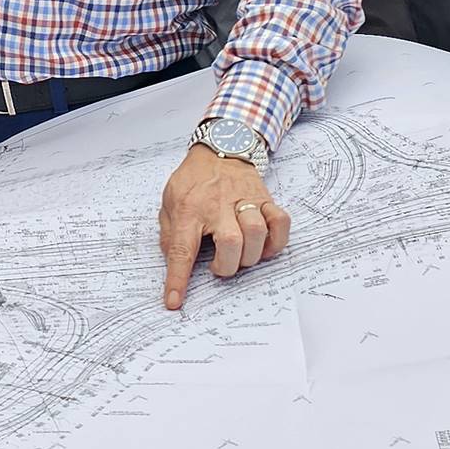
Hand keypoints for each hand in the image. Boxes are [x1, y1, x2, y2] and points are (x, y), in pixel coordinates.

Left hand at [160, 143, 291, 309]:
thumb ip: (168, 233)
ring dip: (249, 254)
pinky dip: (276, 241)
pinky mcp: (265, 199)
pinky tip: (264, 246)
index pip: (181, 248)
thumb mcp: (168, 201)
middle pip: (230, 242)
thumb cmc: (193, 180)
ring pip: (257, 232)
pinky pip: (281, 222)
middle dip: (226, 265)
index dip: (178, 278)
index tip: (175, 301)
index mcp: (189, 208)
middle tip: (219, 265)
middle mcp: (218, 205)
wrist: (221, 147)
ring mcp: (245, 200)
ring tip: (239, 255)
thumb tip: (173, 263)